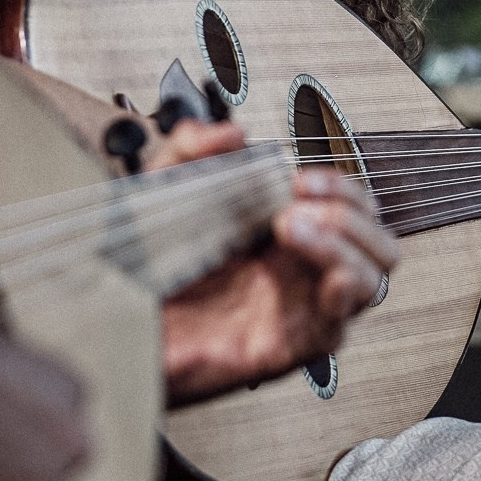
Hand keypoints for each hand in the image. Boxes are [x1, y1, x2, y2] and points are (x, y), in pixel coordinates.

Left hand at [155, 130, 398, 403]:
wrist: (105, 325)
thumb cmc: (137, 273)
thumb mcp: (161, 193)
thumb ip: (191, 151)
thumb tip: (234, 133)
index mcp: (280, 236)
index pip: (348, 206)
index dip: (339, 184)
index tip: (299, 175)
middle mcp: (296, 273)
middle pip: (375, 240)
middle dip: (351, 209)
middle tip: (302, 199)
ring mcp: (295, 310)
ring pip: (370, 280)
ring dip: (348, 245)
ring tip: (295, 228)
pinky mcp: (283, 347)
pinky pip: (338, 328)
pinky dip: (345, 293)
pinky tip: (324, 275)